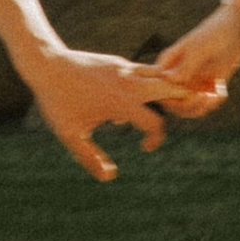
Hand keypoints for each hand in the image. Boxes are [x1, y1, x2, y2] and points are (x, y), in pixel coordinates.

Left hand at [13, 43, 179, 182]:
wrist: (46, 63)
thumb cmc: (57, 101)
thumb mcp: (71, 135)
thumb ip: (90, 158)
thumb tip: (109, 177)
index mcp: (120, 103)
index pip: (155, 124)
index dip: (155, 140)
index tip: (143, 148)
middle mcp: (129, 84)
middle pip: (173, 88)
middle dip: (187, 101)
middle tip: (193, 110)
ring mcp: (126, 70)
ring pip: (164, 75)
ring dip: (174, 88)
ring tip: (180, 102)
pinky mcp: (120, 63)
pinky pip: (148, 71)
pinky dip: (156, 82)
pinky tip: (144, 97)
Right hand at [150, 0, 239, 111]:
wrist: (236, 30)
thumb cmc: (214, 33)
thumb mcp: (199, 48)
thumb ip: (186, 64)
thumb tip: (168, 78)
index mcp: (168, 63)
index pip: (157, 86)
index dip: (166, 96)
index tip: (187, 93)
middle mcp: (177, 76)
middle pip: (171, 102)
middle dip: (186, 106)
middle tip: (201, 96)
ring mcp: (191, 83)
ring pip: (187, 107)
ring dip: (200, 107)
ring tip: (212, 96)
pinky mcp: (205, 87)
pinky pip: (204, 104)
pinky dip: (212, 103)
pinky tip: (221, 91)